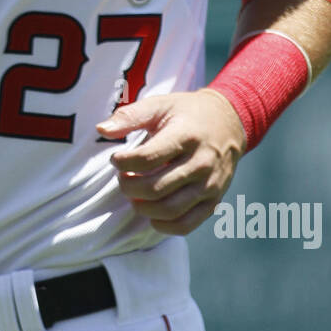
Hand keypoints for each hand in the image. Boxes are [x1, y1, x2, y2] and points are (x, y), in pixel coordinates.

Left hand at [95, 89, 246, 235]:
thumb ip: (129, 117)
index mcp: (186, 136)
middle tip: (123, 178)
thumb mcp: (159, 105)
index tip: (116, 159)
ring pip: (169, 209)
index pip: (147, 158)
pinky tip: (151, 213)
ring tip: (134, 194)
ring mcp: (210, 185)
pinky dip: (164, 225)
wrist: (230, 122)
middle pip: (155, 188)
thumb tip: (101, 130)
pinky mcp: (214, 200)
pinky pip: (187, 224)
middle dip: (129, 186)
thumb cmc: (187, 113)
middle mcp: (201, 162)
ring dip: (142, 207)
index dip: (123, 162)